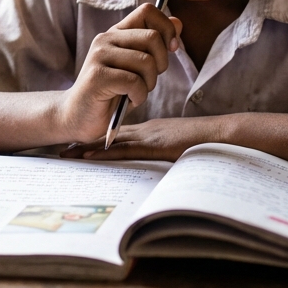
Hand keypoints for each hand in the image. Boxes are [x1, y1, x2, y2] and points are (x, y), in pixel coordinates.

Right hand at [56, 4, 181, 142]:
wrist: (79, 117)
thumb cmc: (112, 93)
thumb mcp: (138, 67)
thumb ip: (155, 45)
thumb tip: (178, 22)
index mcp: (117, 33)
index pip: (147, 11)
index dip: (167, 28)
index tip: (172, 48)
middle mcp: (106, 39)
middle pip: (152, 37)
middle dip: (161, 63)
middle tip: (148, 79)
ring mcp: (99, 56)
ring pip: (146, 61)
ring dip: (149, 84)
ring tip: (136, 92)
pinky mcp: (97, 76)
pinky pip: (134, 82)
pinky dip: (139, 96)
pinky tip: (129, 100)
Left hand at [64, 116, 226, 161]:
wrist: (224, 134)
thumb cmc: (209, 141)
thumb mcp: (184, 143)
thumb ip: (171, 148)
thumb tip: (164, 158)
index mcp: (154, 129)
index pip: (121, 132)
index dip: (100, 136)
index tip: (81, 141)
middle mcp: (147, 130)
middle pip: (110, 135)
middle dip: (86, 141)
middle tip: (63, 147)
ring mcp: (150, 137)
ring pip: (112, 141)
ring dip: (88, 147)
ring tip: (66, 153)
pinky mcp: (154, 146)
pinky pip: (124, 149)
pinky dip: (104, 152)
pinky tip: (89, 156)